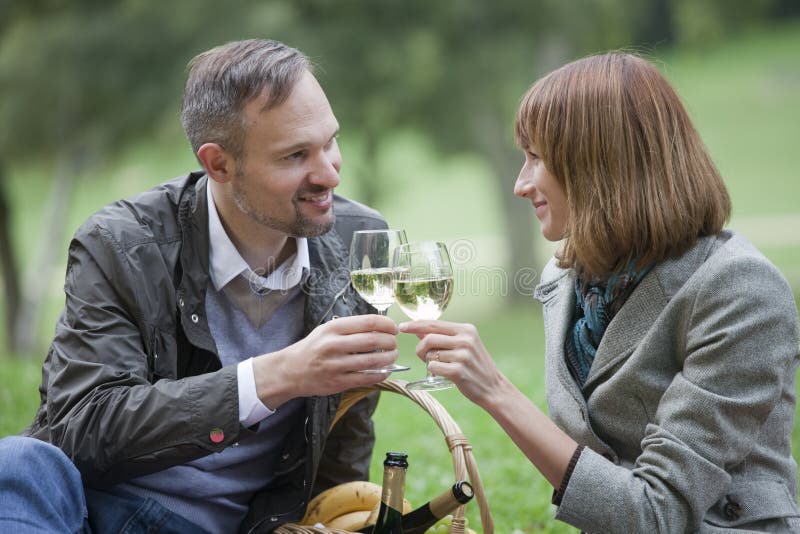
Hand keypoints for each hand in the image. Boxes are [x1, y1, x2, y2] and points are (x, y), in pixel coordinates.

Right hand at [253, 314, 398, 407]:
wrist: (290, 371)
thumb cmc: (313, 347)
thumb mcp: (326, 330)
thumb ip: (350, 328)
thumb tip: (380, 326)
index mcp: (333, 328)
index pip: (368, 322)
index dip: (386, 324)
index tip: (393, 327)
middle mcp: (334, 345)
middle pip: (373, 340)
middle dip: (390, 341)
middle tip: (394, 343)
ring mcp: (335, 365)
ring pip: (372, 360)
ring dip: (389, 358)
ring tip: (393, 355)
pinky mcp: (338, 383)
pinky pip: (366, 378)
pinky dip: (381, 374)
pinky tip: (386, 370)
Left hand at [398, 320, 505, 406]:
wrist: (493, 387)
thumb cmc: (474, 365)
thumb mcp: (464, 345)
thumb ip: (443, 336)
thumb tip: (418, 330)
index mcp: (466, 330)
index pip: (434, 324)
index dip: (415, 325)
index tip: (402, 327)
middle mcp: (465, 340)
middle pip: (428, 338)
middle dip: (420, 348)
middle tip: (423, 356)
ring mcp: (463, 355)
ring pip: (430, 354)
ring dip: (429, 361)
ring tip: (441, 365)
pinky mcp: (459, 371)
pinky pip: (433, 367)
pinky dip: (434, 371)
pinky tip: (443, 373)